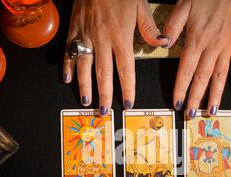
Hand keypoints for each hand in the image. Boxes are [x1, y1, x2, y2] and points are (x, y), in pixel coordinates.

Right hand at [63, 0, 168, 115]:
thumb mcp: (140, 4)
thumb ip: (149, 28)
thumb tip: (163, 44)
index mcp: (121, 36)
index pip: (125, 69)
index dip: (127, 89)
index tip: (128, 104)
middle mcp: (102, 40)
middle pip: (103, 74)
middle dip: (104, 95)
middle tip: (104, 111)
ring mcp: (85, 36)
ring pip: (84, 66)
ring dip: (85, 86)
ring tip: (86, 102)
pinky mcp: (74, 29)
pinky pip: (69, 51)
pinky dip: (67, 66)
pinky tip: (67, 79)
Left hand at [163, 0, 230, 117]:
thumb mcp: (183, 5)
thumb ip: (172, 26)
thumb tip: (163, 44)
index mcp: (196, 39)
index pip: (185, 71)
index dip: (181, 90)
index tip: (178, 104)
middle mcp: (212, 46)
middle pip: (202, 78)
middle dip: (196, 99)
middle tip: (192, 115)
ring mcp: (227, 46)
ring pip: (220, 76)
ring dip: (215, 95)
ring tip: (212, 111)